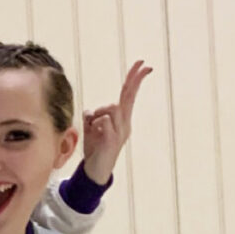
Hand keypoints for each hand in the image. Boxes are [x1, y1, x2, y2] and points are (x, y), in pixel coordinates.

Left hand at [82, 60, 151, 184]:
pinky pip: (103, 121)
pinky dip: (94, 124)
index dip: (134, 79)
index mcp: (121, 119)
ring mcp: (121, 131)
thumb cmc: (94, 149)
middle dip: (135, 78)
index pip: (128, 94)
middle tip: (145, 63)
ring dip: (98, 113)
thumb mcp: (91, 129)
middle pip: (129, 96)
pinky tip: (94, 135)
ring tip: (94, 127)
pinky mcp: (113, 139)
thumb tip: (89, 111)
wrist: (95, 171)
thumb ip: (91, 117)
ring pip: (112, 107)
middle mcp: (124, 123)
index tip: (143, 64)